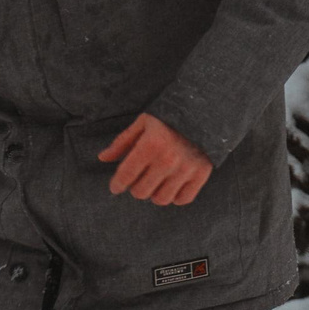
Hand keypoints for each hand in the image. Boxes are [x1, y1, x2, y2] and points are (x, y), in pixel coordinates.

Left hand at [98, 114, 212, 205]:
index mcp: (150, 145)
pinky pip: (182, 199)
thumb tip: (103, 158)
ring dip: (155, 193)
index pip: (125, 176)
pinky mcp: (202, 174)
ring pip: (161, 199)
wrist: (206, 110)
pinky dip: (175, 196)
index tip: (116, 186)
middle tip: (140, 178)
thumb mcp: (143, 123)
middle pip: (141, 192)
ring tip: (156, 181)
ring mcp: (186, 168)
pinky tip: (172, 185)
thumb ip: (122, 142)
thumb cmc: (169, 117)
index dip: (117, 184)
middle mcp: (168, 159)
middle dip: (136, 187)